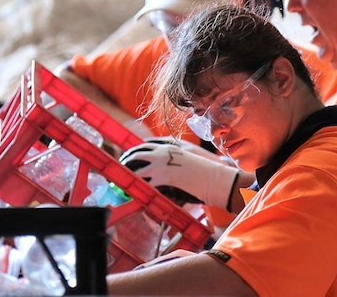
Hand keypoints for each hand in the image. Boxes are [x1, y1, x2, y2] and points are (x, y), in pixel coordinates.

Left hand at [120, 141, 239, 208]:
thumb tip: (174, 159)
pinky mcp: (162, 178)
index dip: (138, 148)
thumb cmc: (210, 168)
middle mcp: (164, 152)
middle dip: (127, 159)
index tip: (132, 152)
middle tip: (121, 165)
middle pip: (138, 152)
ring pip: (136, 168)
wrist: (217, 177)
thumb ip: (181, 155)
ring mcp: (162, 164)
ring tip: (119, 181)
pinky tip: (130, 193)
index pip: (149, 143)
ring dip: (126, 174)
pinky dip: (136, 188)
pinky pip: (144, 183)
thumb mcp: (194, 155)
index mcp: (172, 145)